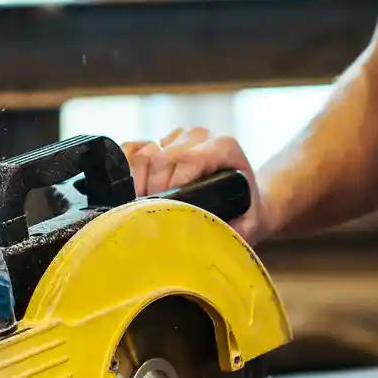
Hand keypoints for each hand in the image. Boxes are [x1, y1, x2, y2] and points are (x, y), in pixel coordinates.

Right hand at [120, 128, 272, 241]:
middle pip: (162, 156)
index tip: (165, 212)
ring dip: (138, 182)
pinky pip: (135, 148)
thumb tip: (204, 242)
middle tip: (151, 216)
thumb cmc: (247, 212)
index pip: (188, 159)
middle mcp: (200, 136)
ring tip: (143, 208)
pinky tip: (134, 190)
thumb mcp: (250, 224)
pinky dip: (128, 168)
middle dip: (152, 189)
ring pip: (145, 152)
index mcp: (223, 146)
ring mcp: (179, 136)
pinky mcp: (162, 141)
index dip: (171, 185)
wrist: (248, 198)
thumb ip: (234, 231)